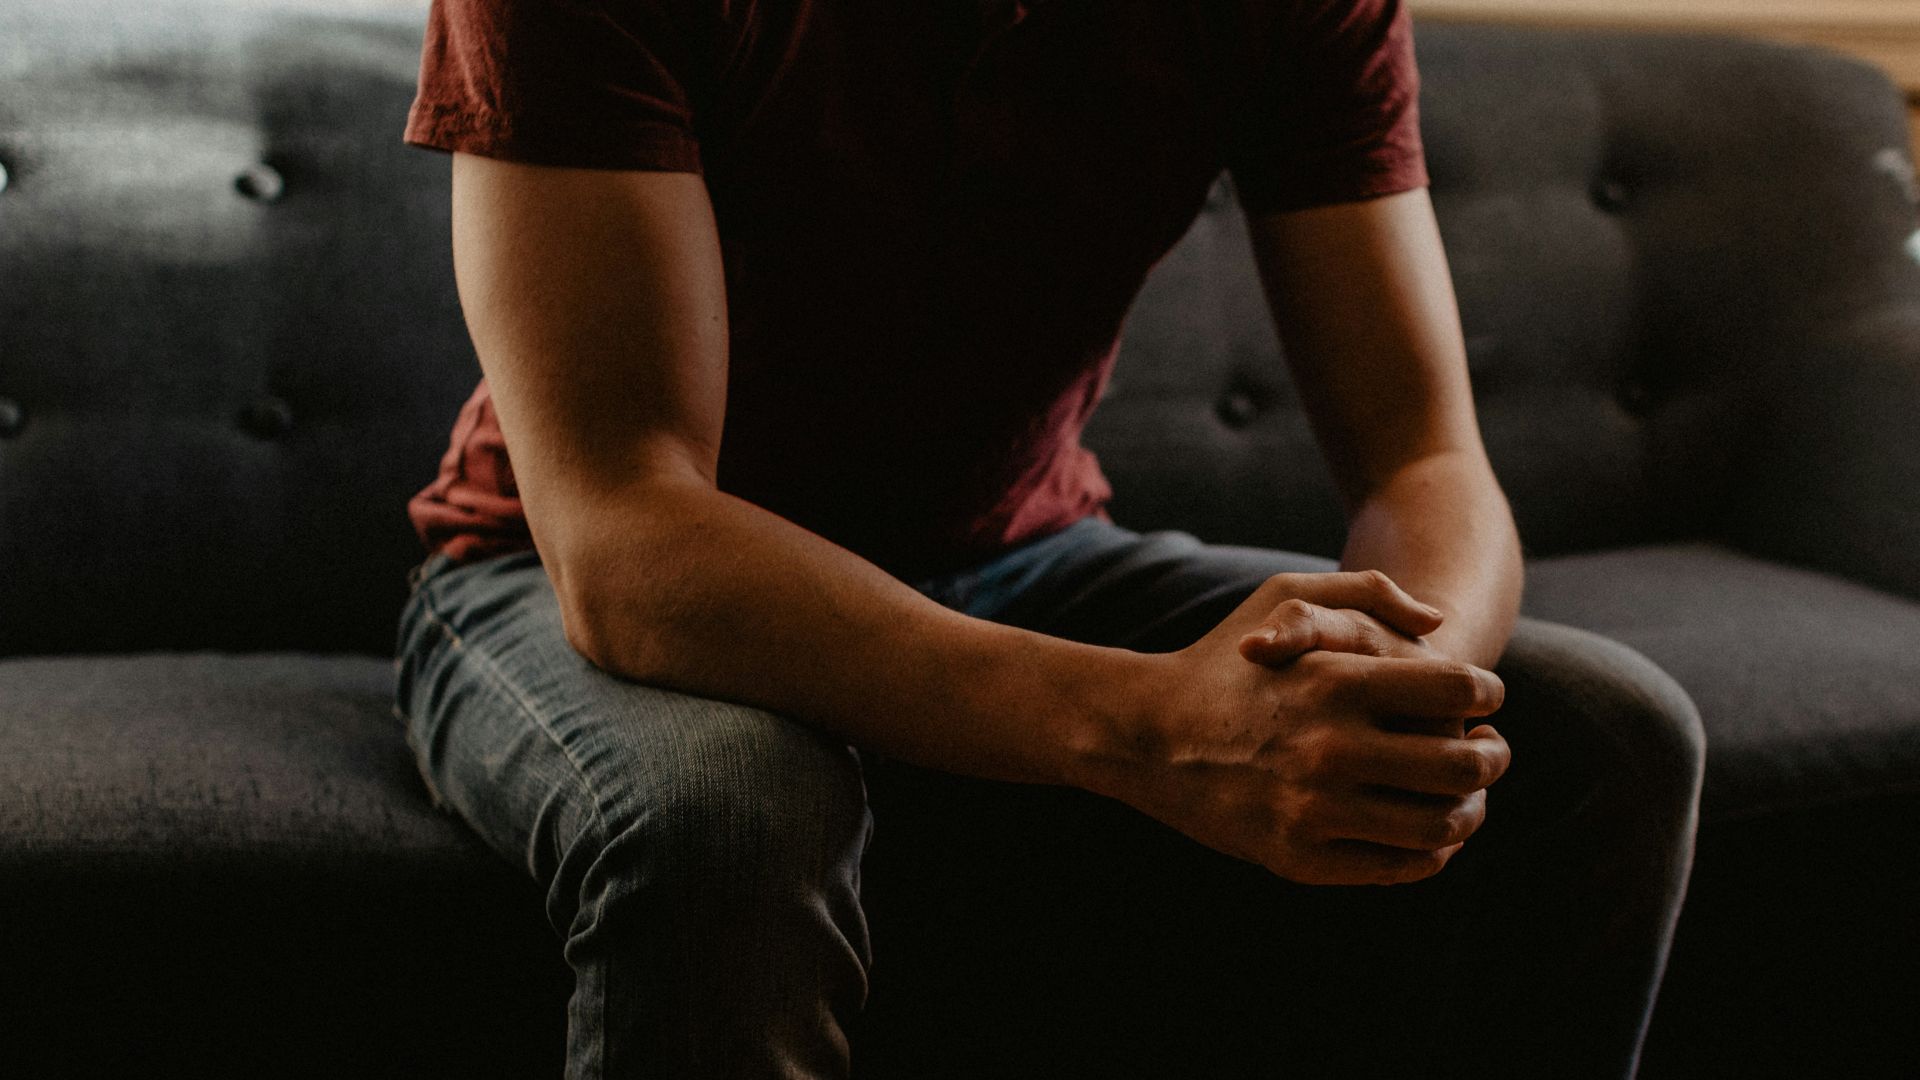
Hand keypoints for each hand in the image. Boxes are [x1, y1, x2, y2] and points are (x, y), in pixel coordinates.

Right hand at [1087, 574, 1509, 885]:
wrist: (1146, 733)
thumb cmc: (1223, 657)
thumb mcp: (1283, 594)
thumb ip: (1367, 592)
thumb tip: (1439, 623)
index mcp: (1334, 681)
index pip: (1456, 692)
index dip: (1488, 695)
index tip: (1487, 701)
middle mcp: (1328, 748)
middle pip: (1462, 765)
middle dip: (1494, 757)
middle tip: (1492, 751)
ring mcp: (1314, 810)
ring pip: (1440, 825)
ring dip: (1472, 811)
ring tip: (1469, 797)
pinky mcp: (1299, 858)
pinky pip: (1399, 866)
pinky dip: (1432, 853)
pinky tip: (1430, 833)